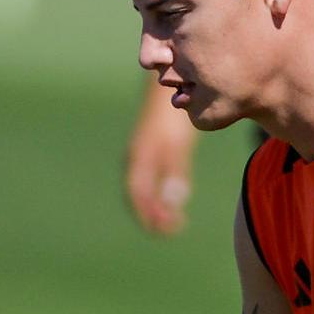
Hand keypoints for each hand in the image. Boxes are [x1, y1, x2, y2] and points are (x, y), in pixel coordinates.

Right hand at [125, 100, 195, 235]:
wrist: (170, 84)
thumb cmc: (174, 116)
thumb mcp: (177, 145)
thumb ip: (175, 173)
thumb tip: (173, 203)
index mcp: (140, 159)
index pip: (140, 197)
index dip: (152, 215)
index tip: (170, 229)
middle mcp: (136, 158)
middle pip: (139, 195)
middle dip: (153, 214)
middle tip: (173, 228)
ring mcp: (141, 153)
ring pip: (144, 187)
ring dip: (156, 204)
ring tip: (174, 218)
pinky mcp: (150, 147)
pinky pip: (150, 177)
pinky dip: (159, 191)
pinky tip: (174, 196)